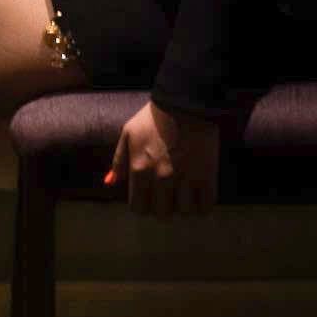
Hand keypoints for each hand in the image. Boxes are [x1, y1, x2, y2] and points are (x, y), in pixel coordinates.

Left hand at [104, 99, 218, 218]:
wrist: (186, 103)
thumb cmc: (154, 117)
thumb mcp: (128, 134)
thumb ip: (119, 161)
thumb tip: (109, 183)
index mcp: (139, 170)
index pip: (138, 208)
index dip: (144, 204)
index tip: (150, 197)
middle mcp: (161, 179)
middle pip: (161, 213)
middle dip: (164, 206)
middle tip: (169, 193)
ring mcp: (185, 180)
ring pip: (183, 212)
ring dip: (183, 205)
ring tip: (185, 192)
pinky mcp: (206, 177)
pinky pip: (204, 207)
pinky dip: (202, 205)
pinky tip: (199, 194)